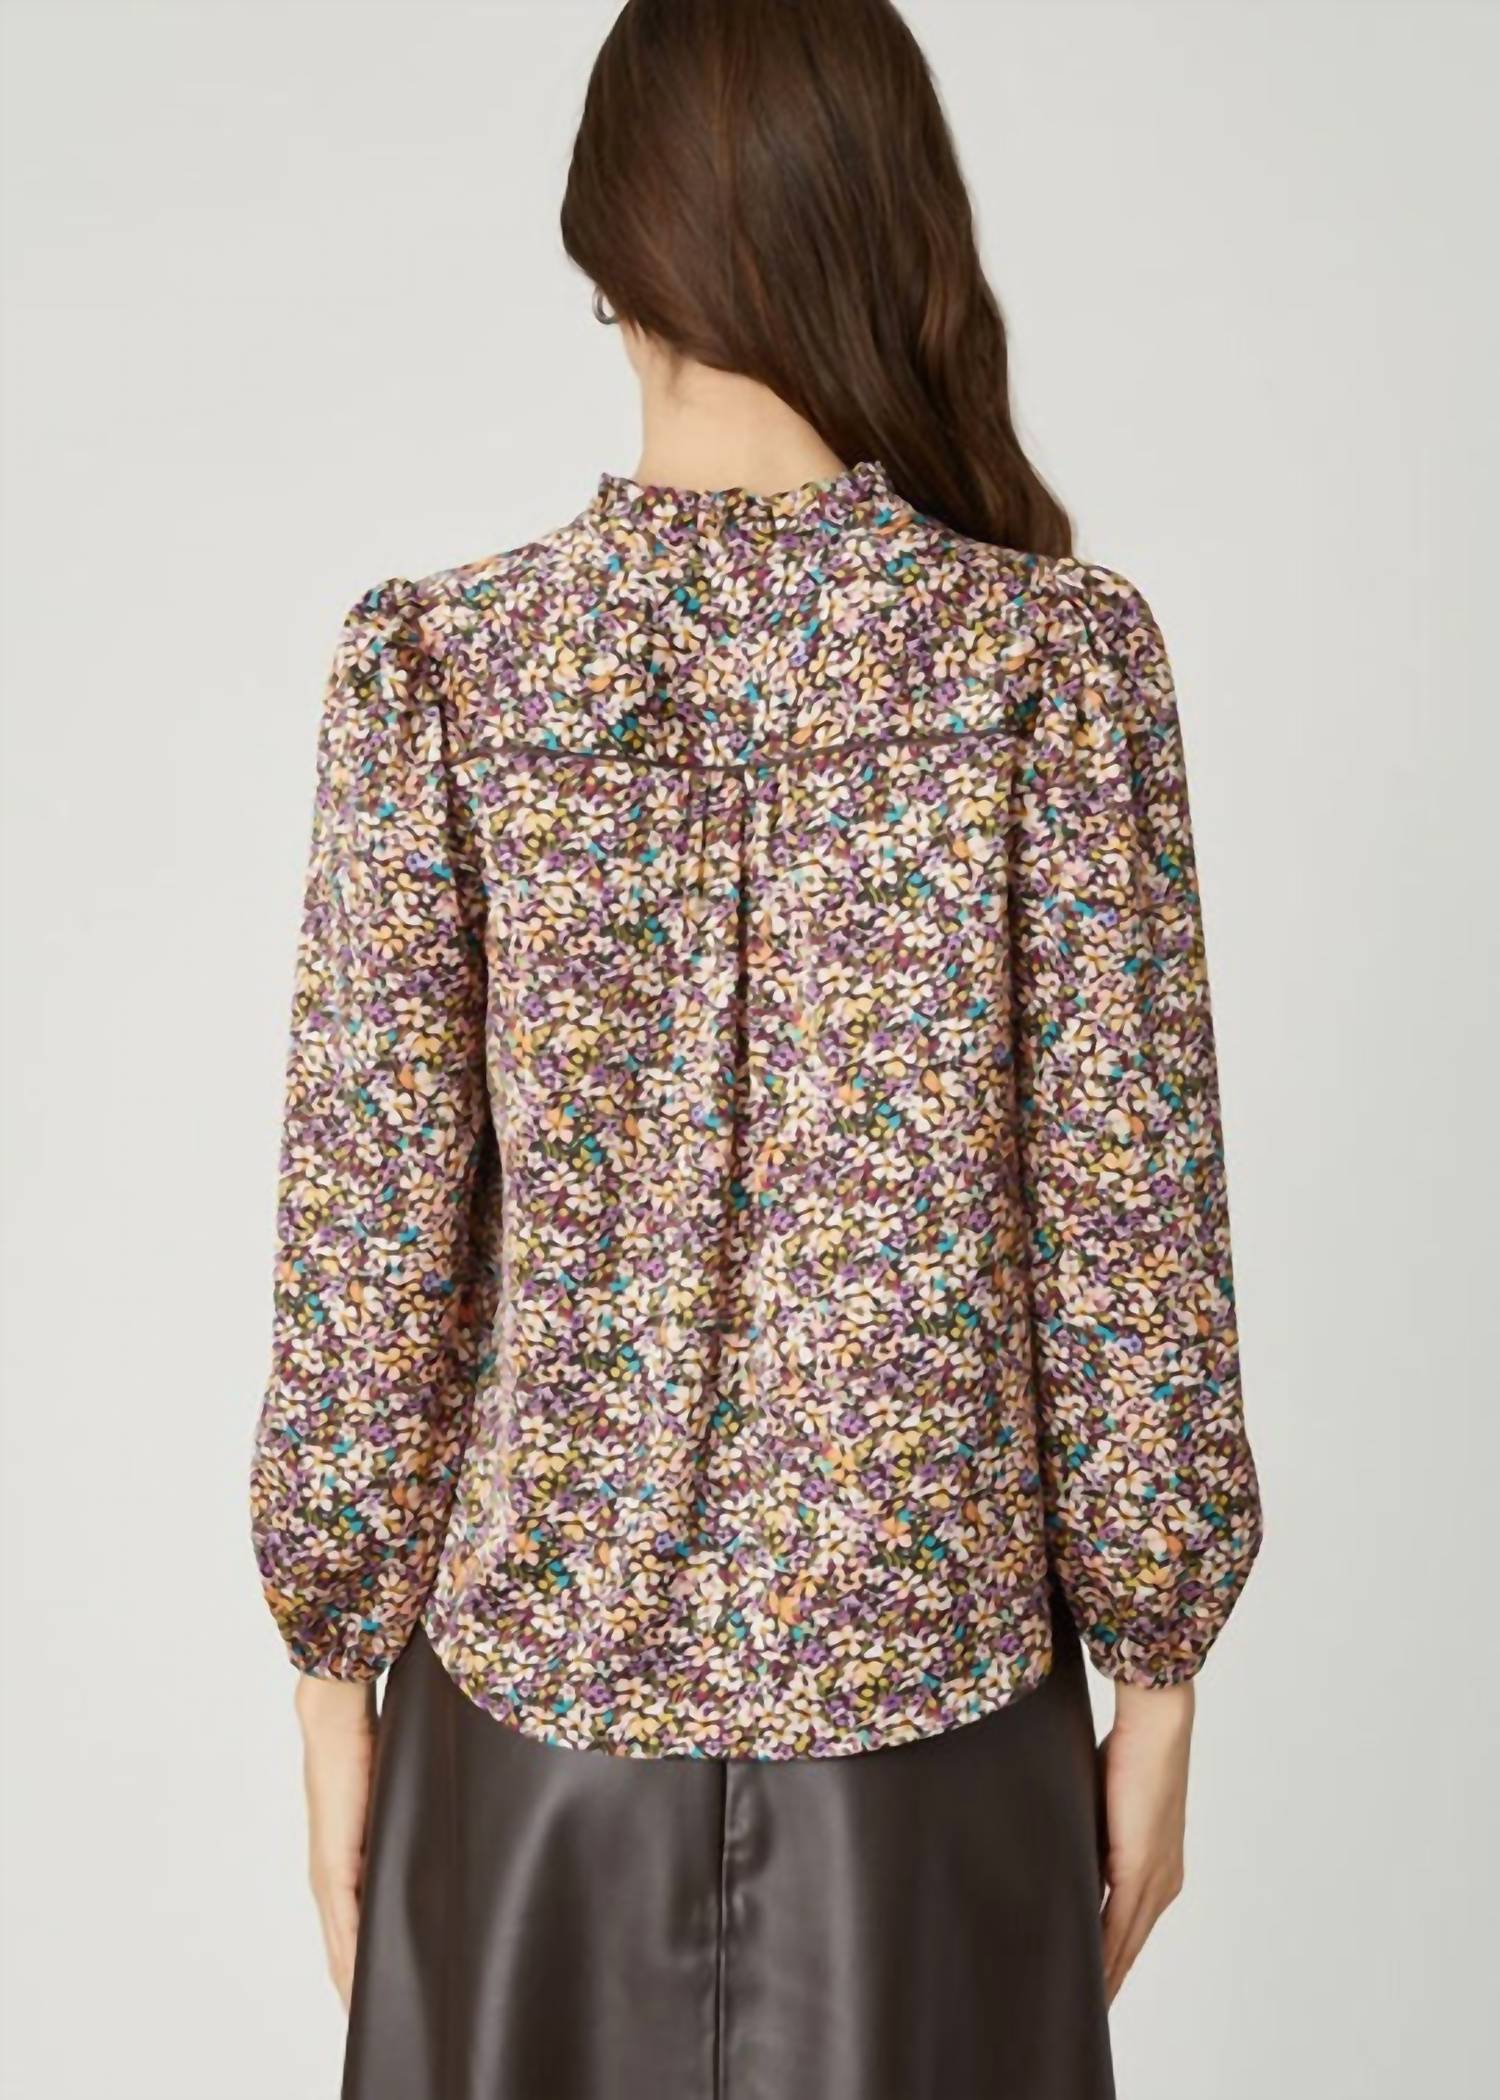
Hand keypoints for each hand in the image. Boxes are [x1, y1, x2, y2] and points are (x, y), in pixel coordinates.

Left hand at [294, 1674, 378, 2008]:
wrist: (335, 1723)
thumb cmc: (366, 1751)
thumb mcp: (393, 1804)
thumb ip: (408, 1830)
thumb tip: (443, 1842)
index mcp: (344, 1868)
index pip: (353, 1935)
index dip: (365, 1972)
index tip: (387, 2004)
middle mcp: (329, 1880)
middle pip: (343, 1954)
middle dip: (362, 1992)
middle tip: (389, 2027)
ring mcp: (328, 1876)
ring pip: (341, 1949)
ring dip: (356, 1985)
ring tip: (380, 2019)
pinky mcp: (333, 1867)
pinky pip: (345, 1927)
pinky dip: (353, 1960)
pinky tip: (365, 1983)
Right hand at [1098, 1679, 1193, 2003]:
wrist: (1157, 1723)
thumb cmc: (1131, 1749)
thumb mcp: (1104, 1806)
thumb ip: (1090, 1838)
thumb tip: (1062, 1852)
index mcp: (1158, 1870)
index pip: (1129, 1929)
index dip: (1109, 1961)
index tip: (1087, 1986)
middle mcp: (1162, 1883)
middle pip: (1128, 1948)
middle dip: (1105, 1981)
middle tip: (1078, 2013)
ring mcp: (1154, 1879)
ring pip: (1124, 1945)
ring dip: (1102, 1976)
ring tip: (1076, 2006)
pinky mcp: (1138, 1868)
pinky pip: (1116, 1925)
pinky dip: (1099, 1953)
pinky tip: (1084, 1974)